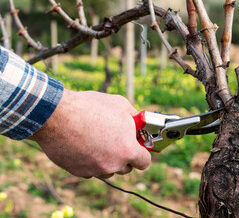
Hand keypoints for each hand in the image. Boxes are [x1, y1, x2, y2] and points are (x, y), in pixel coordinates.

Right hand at [30, 89, 150, 177]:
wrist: (56, 115)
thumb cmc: (90, 107)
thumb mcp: (120, 105)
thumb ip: (135, 118)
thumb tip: (140, 124)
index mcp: (127, 150)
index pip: (144, 162)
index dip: (142, 154)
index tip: (137, 147)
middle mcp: (113, 164)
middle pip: (126, 168)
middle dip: (124, 156)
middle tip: (116, 141)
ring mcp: (95, 170)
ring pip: (108, 170)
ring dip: (107, 160)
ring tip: (98, 141)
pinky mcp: (78, 171)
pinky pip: (90, 170)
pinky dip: (89, 161)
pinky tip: (83, 145)